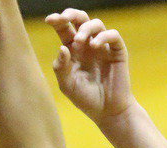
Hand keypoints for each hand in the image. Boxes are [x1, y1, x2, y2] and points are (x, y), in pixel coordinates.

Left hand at [46, 8, 134, 126]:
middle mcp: (88, 45)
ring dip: (85, 28)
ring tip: (79, 42)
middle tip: (64, 18)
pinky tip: (95, 46)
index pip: (65, 28)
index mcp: (74, 50)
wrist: (108, 113)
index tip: (49, 20)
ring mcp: (103, 47)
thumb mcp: (68, 85)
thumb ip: (61, 67)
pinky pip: (113, 35)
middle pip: (80, 19)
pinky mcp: (117, 52)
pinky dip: (103, 36)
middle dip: (71, 14)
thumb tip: (62, 47)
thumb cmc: (86, 100)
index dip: (57, 20)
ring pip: (96, 24)